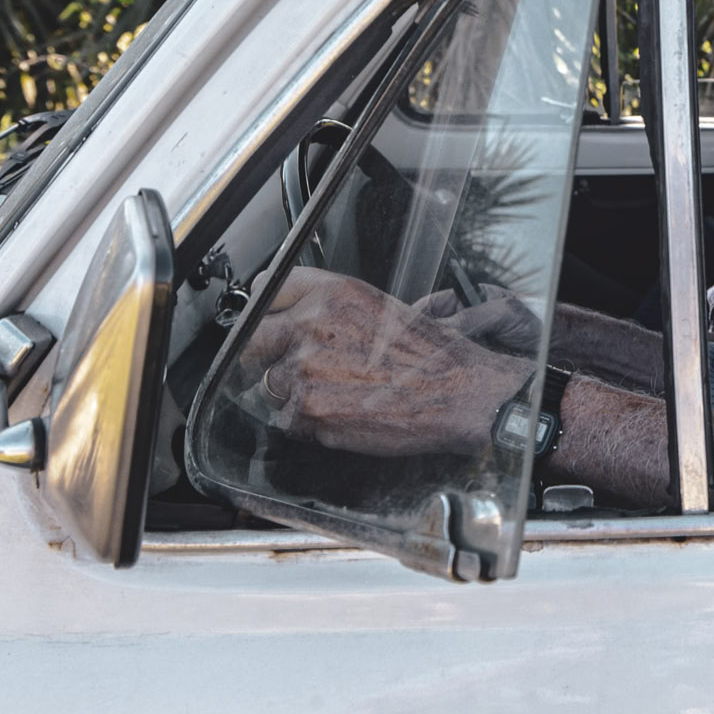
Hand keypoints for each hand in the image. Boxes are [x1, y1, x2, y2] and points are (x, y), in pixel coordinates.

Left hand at [241, 268, 530, 455]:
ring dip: (291, 392)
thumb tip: (283, 306)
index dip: (264, 311)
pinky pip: (287, 418)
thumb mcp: (379, 307)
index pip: (267, 292)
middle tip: (292, 368)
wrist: (459, 393)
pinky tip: (341, 412)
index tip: (265, 322)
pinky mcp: (308, 409)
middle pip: (253, 340)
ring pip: (269, 384)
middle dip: (266, 356)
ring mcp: (305, 368)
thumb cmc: (429, 354)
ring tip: (334, 394)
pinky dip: (306, 421)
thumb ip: (327, 304)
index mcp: (331, 293)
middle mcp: (311, 324)